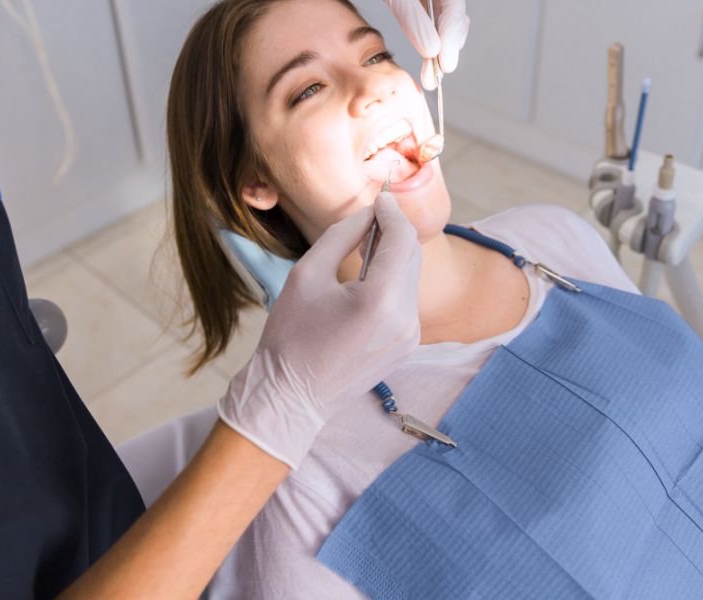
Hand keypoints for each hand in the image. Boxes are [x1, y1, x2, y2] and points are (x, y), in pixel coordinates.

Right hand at [217, 193, 421, 468]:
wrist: (292, 397)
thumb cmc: (290, 336)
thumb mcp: (306, 274)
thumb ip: (342, 236)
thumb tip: (367, 213)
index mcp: (379, 300)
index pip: (402, 239)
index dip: (392, 212)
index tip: (379, 198)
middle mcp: (404, 318)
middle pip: (412, 255)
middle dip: (394, 231)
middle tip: (370, 216)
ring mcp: (410, 335)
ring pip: (410, 277)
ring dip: (393, 256)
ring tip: (365, 247)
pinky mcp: (408, 345)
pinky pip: (407, 300)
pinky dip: (392, 281)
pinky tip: (367, 279)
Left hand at [384, 0, 468, 89]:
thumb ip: (412, 18)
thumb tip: (431, 50)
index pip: (453, 8)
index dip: (451, 39)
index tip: (445, 66)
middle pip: (453, 15)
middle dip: (447, 47)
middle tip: (435, 77)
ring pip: (446, 17)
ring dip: (441, 45)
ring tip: (430, 71)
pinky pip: (434, 14)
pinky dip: (432, 34)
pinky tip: (428, 53)